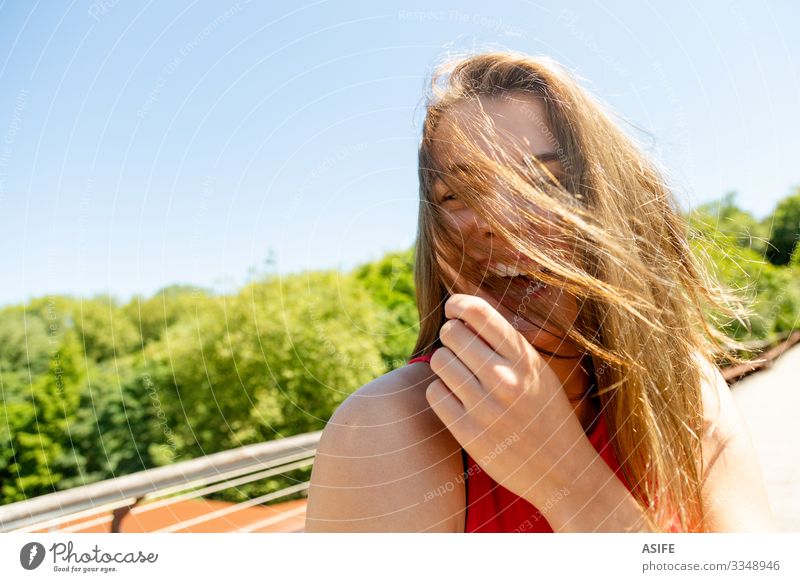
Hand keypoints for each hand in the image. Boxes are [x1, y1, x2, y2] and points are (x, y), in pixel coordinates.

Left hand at [425, 291, 600, 507]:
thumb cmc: (546, 414)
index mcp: (525, 358)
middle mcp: (504, 378)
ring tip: (459, 376)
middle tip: (459, 349)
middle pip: (452, 333)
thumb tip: (466, 312)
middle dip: (451, 336)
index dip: (457, 304)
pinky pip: (435, 393)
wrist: (562, 471)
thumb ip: (507, 344)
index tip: (452, 308)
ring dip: (444, 364)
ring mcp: (485, 406)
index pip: (479, 312)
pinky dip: (440, 392)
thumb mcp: (538, 372)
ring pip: (439, 360)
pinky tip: (456, 399)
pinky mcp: (468, 432)